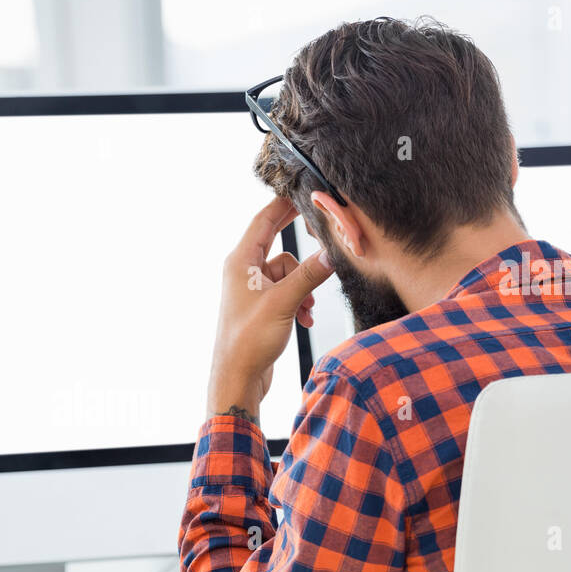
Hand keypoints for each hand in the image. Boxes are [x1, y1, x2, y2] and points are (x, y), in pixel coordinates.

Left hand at [206, 197, 332, 422]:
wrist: (238, 378)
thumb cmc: (248, 341)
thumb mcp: (283, 303)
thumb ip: (309, 275)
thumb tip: (332, 253)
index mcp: (240, 263)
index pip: (263, 221)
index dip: (283, 205)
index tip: (302, 192)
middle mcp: (242, 272)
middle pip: (276, 244)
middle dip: (300, 247)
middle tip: (320, 230)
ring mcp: (251, 290)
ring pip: (287, 272)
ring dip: (303, 287)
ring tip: (306, 307)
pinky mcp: (261, 308)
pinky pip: (287, 292)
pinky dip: (299, 301)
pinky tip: (304, 319)